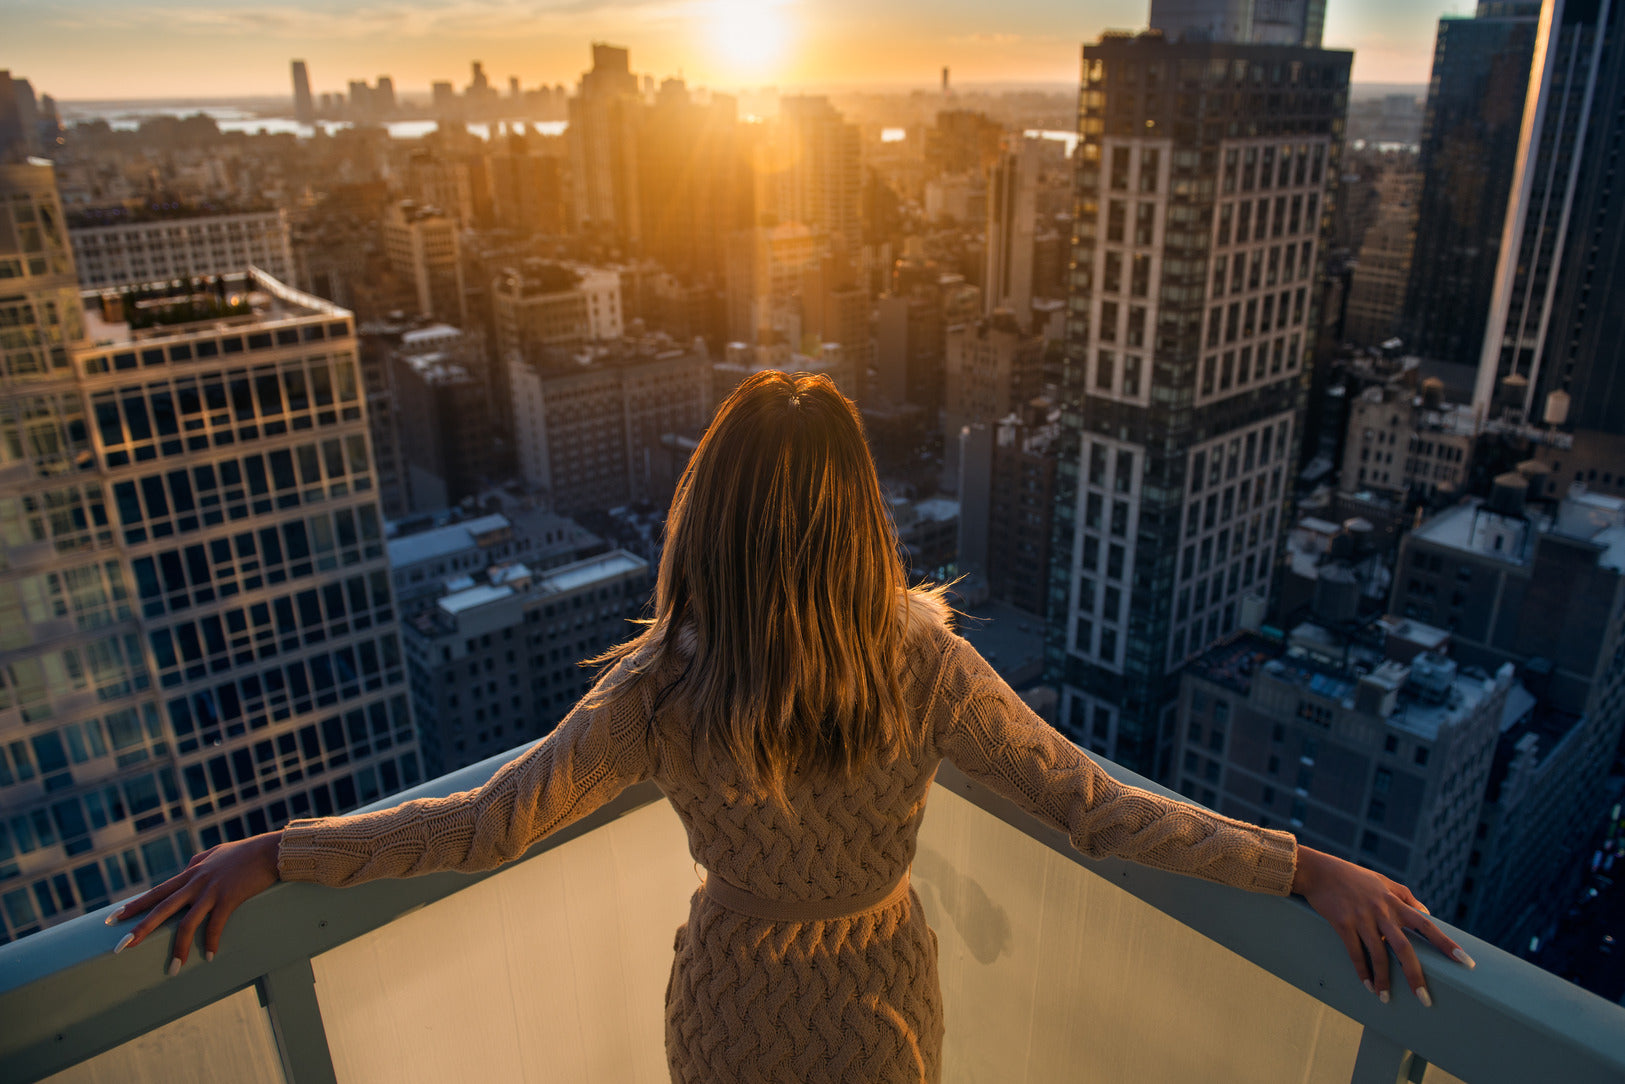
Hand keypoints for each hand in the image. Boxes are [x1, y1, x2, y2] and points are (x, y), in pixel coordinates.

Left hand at [107, 831, 282, 973]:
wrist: (269, 850)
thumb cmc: (244, 852)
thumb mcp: (215, 854)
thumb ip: (197, 863)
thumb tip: (186, 869)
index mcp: (190, 873)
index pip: (156, 892)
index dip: (134, 905)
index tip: (113, 918)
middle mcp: (196, 882)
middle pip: (162, 908)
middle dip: (140, 928)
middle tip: (121, 946)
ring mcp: (211, 891)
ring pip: (187, 922)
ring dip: (180, 948)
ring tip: (173, 969)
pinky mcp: (229, 898)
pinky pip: (216, 925)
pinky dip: (212, 942)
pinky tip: (210, 957)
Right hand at [1291, 845, 1474, 1005]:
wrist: (1318, 871)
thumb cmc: (1352, 877)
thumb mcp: (1382, 881)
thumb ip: (1405, 896)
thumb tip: (1427, 913)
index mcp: (1395, 902)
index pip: (1426, 925)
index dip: (1446, 943)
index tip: (1465, 961)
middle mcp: (1382, 911)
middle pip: (1404, 948)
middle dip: (1415, 975)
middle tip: (1425, 999)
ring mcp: (1362, 918)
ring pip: (1379, 955)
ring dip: (1384, 980)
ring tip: (1385, 998)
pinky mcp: (1343, 923)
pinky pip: (1355, 953)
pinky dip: (1362, 971)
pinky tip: (1368, 985)